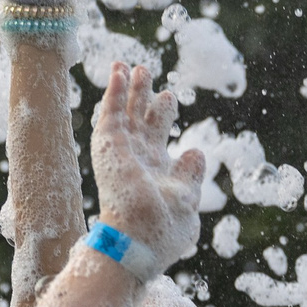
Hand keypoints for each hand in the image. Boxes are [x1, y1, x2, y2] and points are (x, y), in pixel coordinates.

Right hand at [88, 64, 205, 273]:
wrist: (137, 239)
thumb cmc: (164, 230)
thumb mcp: (186, 200)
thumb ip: (190, 176)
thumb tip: (196, 150)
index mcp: (156, 175)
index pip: (158, 141)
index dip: (163, 117)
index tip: (168, 97)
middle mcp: (138, 161)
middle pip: (141, 122)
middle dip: (144, 98)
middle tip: (147, 74)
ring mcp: (123, 152)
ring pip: (126, 113)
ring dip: (130, 89)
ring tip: (135, 66)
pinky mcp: (110, 145)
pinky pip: (111, 112)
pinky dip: (114, 90)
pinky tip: (118, 70)